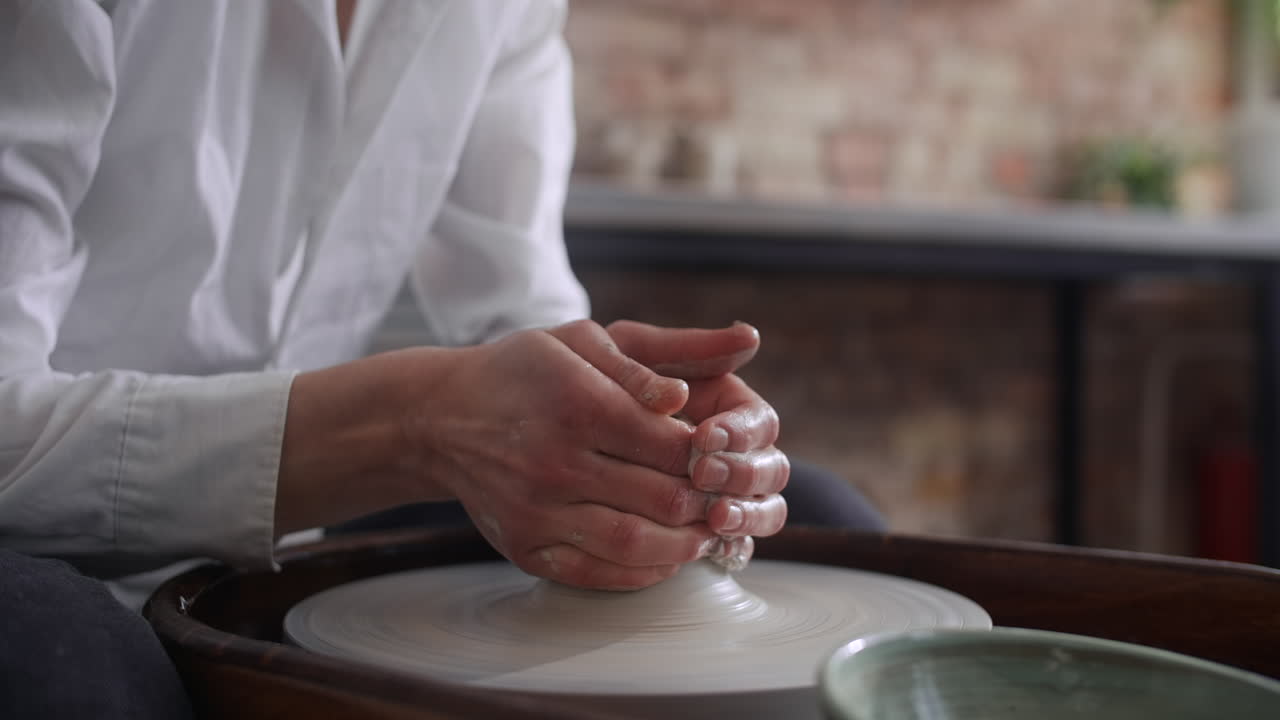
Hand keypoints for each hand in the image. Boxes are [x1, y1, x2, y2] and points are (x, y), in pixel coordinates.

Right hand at [405, 320, 779, 589]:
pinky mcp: (524, 547)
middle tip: (727, 497)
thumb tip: (706, 379)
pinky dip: (642, 571)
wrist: (440, 418)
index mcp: (579, 404)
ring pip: (635, 542)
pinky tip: (665, 554)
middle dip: (707, 501)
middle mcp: (556, 462)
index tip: (724, 451)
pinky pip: (597, 573)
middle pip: (663, 497)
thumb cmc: (522, 371)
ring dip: (685, 544)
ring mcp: (537, 511)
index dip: (712, 453)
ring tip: (705, 531)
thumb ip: (652, 357)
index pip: (673, 443)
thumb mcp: (583, 341)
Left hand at [607, 320, 789, 563]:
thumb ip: (686, 348)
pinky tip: (709, 548)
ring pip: (766, 511)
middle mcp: (738, 453)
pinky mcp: (710, 532)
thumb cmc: (593, 378)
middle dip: (743, 474)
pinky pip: (738, 547)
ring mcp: (728, 495)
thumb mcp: (631, 354)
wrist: (543, 422)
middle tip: (702, 475)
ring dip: (747, 515)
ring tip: (715, 517)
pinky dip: (732, 549)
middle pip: (771, 469)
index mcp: (729, 408)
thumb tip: (750, 337)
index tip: (704, 436)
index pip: (760, 422)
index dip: (741, 431)